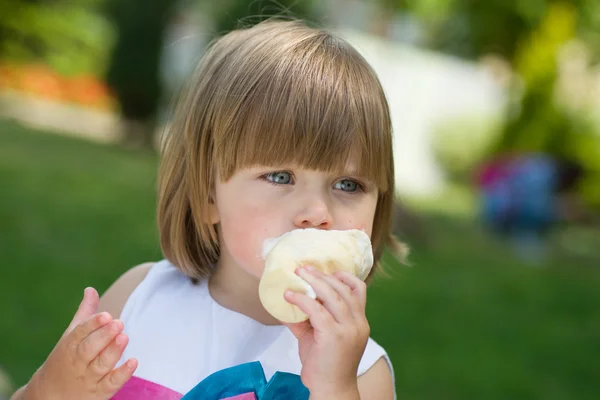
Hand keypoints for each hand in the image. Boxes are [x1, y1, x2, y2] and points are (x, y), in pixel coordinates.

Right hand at [25, 288, 137, 399]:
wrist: (49, 396)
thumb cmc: (65, 359)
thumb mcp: (71, 337)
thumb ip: (84, 314)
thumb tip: (91, 289)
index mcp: (70, 346)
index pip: (80, 333)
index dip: (93, 324)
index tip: (106, 315)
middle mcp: (78, 362)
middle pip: (89, 349)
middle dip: (103, 336)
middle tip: (118, 323)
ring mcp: (88, 378)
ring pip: (101, 365)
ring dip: (113, 352)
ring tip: (124, 337)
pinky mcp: (99, 392)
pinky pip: (111, 384)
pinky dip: (122, 374)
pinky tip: (134, 362)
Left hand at [283, 267, 368, 397]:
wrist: (331, 389)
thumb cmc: (326, 365)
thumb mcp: (321, 336)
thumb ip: (310, 319)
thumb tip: (289, 303)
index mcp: (360, 322)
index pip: (359, 290)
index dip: (344, 276)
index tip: (327, 270)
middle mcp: (358, 323)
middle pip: (344, 289)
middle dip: (323, 276)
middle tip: (305, 268)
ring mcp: (347, 329)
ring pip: (333, 295)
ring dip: (313, 282)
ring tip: (298, 274)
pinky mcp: (333, 335)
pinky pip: (316, 310)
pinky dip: (302, 299)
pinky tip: (289, 296)